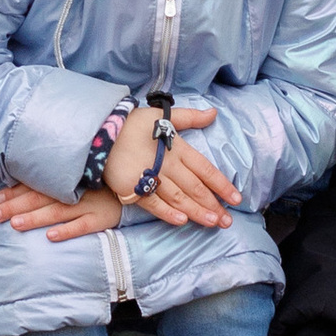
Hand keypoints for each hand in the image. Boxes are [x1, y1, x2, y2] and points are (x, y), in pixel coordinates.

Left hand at [0, 180, 121, 238]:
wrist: (136, 188)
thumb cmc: (102, 184)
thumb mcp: (80, 177)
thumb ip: (55, 181)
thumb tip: (20, 186)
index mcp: (68, 179)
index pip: (36, 185)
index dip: (15, 192)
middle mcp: (75, 190)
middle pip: (41, 198)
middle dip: (16, 206)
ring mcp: (89, 204)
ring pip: (57, 211)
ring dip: (35, 218)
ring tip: (15, 224)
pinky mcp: (101, 218)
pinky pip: (83, 225)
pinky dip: (66, 230)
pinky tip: (51, 237)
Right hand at [105, 99, 238, 227]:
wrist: (99, 130)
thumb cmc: (132, 123)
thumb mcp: (163, 115)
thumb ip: (190, 117)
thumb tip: (214, 113)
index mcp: (176, 147)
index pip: (205, 169)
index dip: (222, 184)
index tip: (236, 199)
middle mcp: (166, 164)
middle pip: (195, 187)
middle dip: (213, 204)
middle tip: (228, 221)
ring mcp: (149, 177)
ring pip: (178, 198)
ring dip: (197, 211)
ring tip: (212, 223)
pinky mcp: (131, 189)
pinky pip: (152, 204)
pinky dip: (167, 213)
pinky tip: (182, 221)